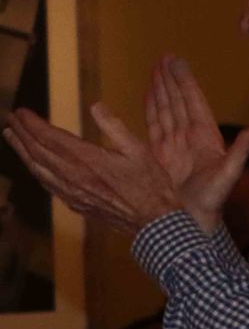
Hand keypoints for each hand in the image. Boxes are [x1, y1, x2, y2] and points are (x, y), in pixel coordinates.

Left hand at [4, 103, 182, 236]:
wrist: (153, 222)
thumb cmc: (151, 185)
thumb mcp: (139, 150)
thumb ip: (114, 127)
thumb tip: (96, 106)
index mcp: (87, 159)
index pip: (50, 137)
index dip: (32, 123)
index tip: (20, 111)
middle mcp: (72, 175)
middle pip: (37, 152)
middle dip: (21, 134)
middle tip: (10, 119)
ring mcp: (71, 192)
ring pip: (37, 169)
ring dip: (22, 151)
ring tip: (11, 137)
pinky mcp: (74, 203)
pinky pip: (47, 184)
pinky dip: (35, 170)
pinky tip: (33, 164)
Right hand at [147, 56, 248, 233]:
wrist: (195, 220)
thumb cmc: (214, 200)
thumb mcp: (229, 173)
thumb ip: (242, 150)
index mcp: (206, 136)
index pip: (193, 101)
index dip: (185, 81)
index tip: (176, 61)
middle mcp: (190, 136)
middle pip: (178, 100)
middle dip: (171, 79)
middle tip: (164, 57)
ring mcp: (175, 143)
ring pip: (166, 109)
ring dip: (161, 89)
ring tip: (156, 69)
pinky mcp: (161, 153)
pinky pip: (154, 125)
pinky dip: (151, 108)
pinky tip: (148, 95)